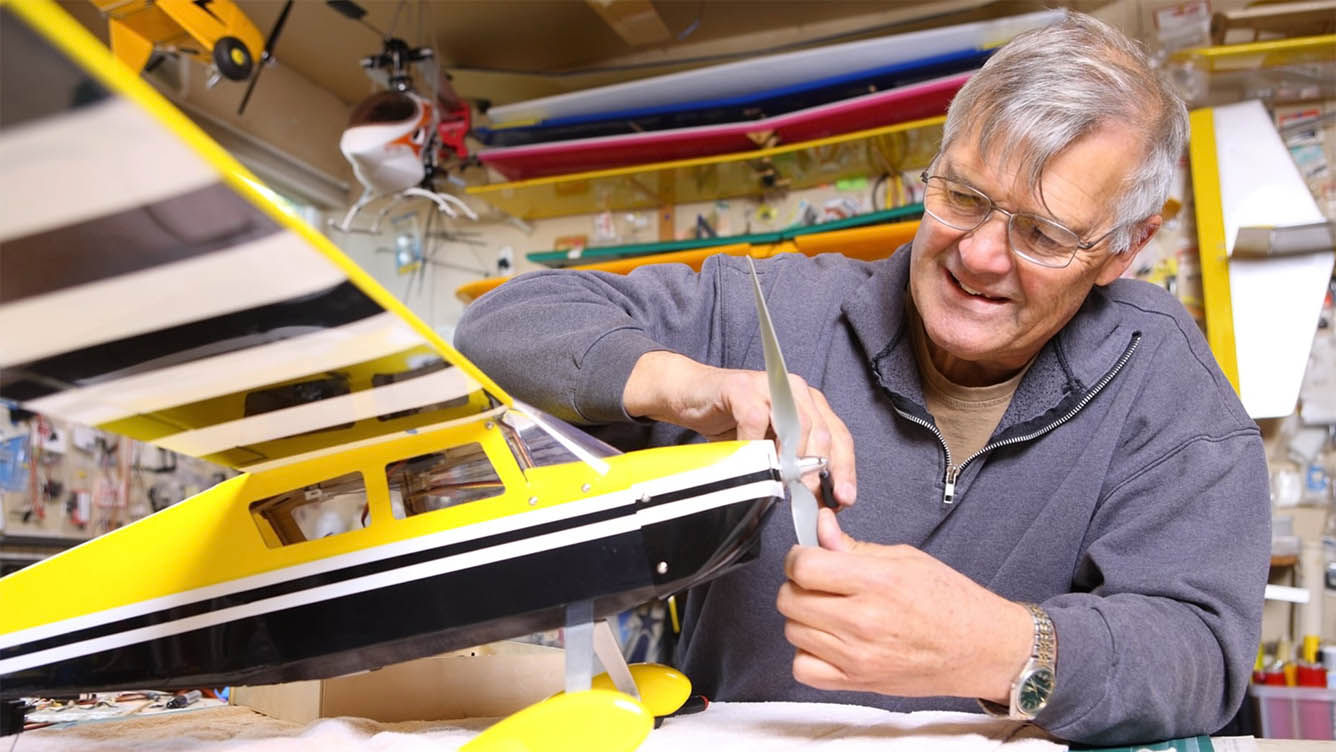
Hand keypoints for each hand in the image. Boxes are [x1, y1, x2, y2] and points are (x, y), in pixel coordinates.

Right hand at [623, 351, 855, 505]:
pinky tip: (751, 463)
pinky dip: (755, 446)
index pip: (838, 438)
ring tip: (786, 482)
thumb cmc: (731, 423)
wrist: (690, 396)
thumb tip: (816, 500)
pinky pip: (756, 420)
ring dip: (793, 460)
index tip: (843, 499)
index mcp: (809, 405)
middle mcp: (796, 391)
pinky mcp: (743, 388)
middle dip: (819, 471)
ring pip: (797, 425)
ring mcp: (771, 386)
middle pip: (822, 432)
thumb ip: (792, 465)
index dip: (844, 470)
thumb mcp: (769, 448)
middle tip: (811, 497)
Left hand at [776, 509, 1031, 700]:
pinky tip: (828, 641)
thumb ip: (853, 547)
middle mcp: (864, 621)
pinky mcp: (857, 682)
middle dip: (798, 586)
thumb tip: (820, 527)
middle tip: (819, 583)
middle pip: (789, 600)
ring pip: (792, 631)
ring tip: (830, 611)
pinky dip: (808, 654)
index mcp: (878, 582)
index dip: (799, 557)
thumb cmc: (951, 601)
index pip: (804, 567)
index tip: (807, 558)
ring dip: (804, 618)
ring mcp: (858, 657)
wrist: (981, 648)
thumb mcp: (905, 559)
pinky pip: (803, 668)